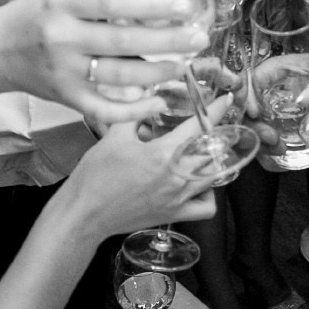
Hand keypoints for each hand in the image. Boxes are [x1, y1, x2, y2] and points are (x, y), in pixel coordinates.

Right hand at [0, 0, 207, 127]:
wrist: (0, 48)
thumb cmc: (45, 5)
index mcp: (64, 0)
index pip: (112, 2)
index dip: (151, 5)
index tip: (185, 5)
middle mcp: (62, 36)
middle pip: (122, 42)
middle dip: (167, 41)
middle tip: (199, 37)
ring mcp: (64, 71)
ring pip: (119, 78)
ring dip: (158, 73)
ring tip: (186, 64)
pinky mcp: (67, 98)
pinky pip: (105, 111)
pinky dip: (135, 112)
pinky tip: (159, 103)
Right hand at [55, 112, 225, 242]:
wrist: (84, 214)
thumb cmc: (95, 177)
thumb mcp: (113, 136)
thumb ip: (134, 113)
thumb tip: (144, 94)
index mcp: (163, 154)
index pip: (198, 127)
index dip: (214, 111)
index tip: (224, 100)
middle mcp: (177, 176)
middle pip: (213, 151)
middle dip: (217, 134)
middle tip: (213, 123)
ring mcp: (178, 198)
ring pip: (214, 177)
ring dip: (215, 162)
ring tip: (206, 151)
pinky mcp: (174, 214)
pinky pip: (205, 207)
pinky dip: (209, 195)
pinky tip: (199, 184)